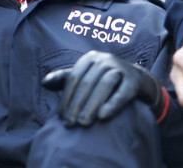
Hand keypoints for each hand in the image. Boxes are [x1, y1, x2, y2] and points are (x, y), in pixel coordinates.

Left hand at [42, 50, 167, 126]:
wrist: (137, 79)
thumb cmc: (105, 79)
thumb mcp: (86, 75)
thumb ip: (65, 78)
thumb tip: (44, 82)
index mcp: (90, 58)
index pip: (74, 78)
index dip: (66, 98)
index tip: (61, 117)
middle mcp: (105, 60)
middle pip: (87, 83)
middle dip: (77, 105)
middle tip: (70, 124)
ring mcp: (120, 68)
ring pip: (103, 86)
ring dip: (91, 106)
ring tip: (83, 124)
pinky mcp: (133, 81)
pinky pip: (122, 93)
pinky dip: (112, 104)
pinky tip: (103, 117)